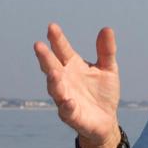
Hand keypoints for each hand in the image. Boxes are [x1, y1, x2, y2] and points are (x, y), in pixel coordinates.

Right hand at [33, 24, 120, 147]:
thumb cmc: (103, 92)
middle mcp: (64, 80)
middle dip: (45, 57)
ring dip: (53, 81)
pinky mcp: (71, 115)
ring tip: (53, 72)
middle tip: (38, 45)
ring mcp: (65, 97)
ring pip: (55, 88)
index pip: (62, 50)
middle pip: (52, 66)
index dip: (57, 39)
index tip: (52, 27)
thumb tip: (107, 28)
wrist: (107, 120)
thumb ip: (106, 50)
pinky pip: (66, 111)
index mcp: (72, 66)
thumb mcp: (108, 69)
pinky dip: (66, 106)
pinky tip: (68, 100)